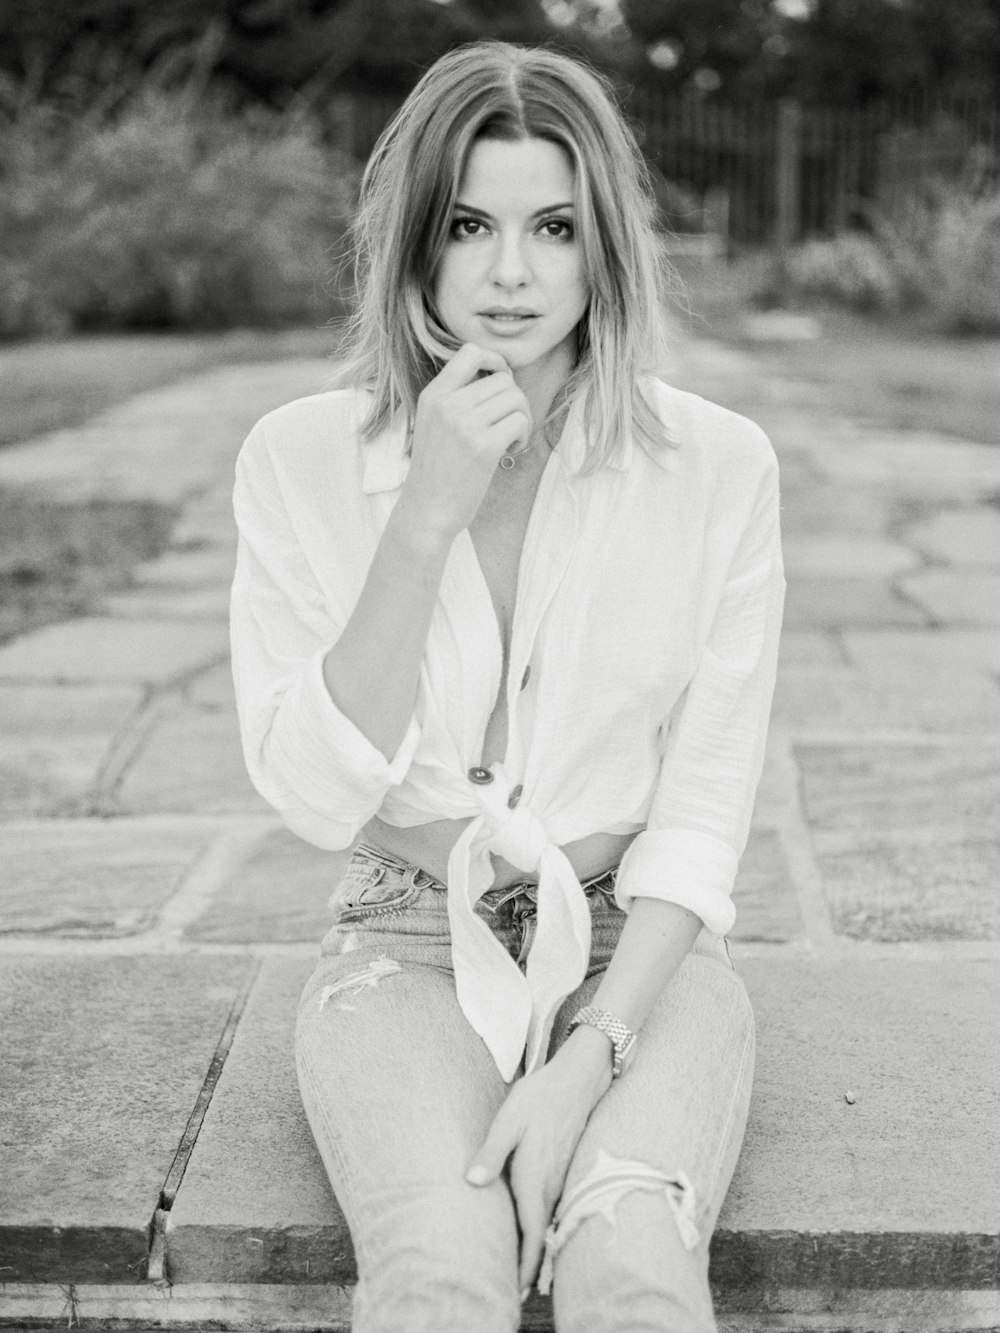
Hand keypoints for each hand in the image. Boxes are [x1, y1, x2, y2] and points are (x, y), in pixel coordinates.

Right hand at [398, 342, 532, 540]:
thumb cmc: (436, 471)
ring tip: (508, 439)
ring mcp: (465, 425)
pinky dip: (522, 436)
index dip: (495, 361)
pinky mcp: (483, 447)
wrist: (427, 511)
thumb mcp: (433, 424)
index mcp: (433, 395)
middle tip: (507, 425)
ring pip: (515, 398)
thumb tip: (501, 376)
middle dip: (514, 401)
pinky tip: (510, 450)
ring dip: (521, 418)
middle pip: (503, 379)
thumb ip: (457, 398)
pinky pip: (520, 422)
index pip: (470, 352)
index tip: (499, 385)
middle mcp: (447, 405)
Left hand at [465, 1030, 611, 1297]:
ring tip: (523, 1270)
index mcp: (534, 1178)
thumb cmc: (538, 1097)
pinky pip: (554, 1207)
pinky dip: (545, 1226)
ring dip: (538, 1246)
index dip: (526, 1266)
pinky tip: (535, 1229)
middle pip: (542, 1235)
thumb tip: (472, 1182)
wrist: (578, 1078)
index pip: (532, 1234)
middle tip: (515, 1292)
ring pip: (549, 1222)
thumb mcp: (507, 1120)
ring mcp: (561, 1178)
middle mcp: (551, 1184)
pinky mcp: (565, 1169)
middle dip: (531, 1265)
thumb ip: (491, 1153)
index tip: (518, 1291)